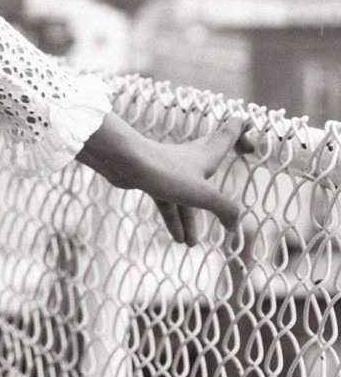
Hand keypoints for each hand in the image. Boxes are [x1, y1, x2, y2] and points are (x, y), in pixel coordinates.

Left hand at [76, 109, 245, 245]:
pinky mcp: (153, 179)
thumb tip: (235, 225)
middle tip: (230, 183)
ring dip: (190, 218)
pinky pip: (168, 202)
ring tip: (192, 243)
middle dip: (221, 172)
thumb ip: (224, 209)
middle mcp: (191, 158)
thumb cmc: (166, 172)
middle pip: (212, 162)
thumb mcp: (202, 194)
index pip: (231, 133)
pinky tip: (177, 238)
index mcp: (208, 153)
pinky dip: (173, 219)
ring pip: (187, 194)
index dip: (242, 133)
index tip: (252, 146)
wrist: (124, 164)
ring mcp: (171, 170)